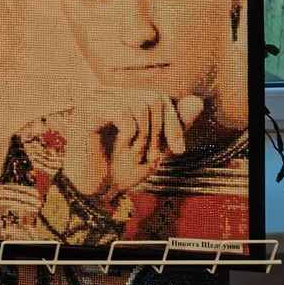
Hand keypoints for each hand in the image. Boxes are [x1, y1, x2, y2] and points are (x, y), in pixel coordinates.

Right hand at [61, 89, 204, 203]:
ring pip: (139, 106)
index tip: (178, 150)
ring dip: (144, 137)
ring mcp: (94, 99)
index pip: (158, 96)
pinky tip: (121, 148)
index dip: (173, 122)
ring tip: (134, 154)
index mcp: (119, 97)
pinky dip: (130, 136)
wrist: (92, 191)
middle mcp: (105, 93)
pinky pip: (122, 114)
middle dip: (159, 131)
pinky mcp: (86, 111)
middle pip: (152, 98)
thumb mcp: (155, 147)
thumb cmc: (118, 169)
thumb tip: (197, 101)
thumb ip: (174, 125)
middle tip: (150, 155)